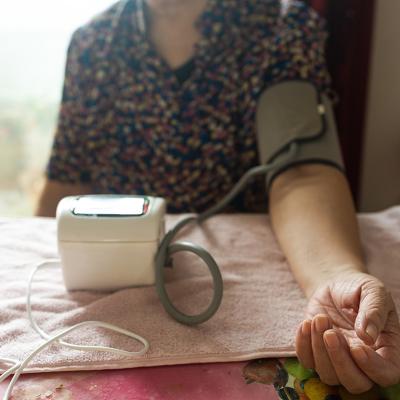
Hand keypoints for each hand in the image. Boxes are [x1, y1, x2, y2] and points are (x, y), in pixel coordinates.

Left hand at [296, 271, 399, 392]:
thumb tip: (367, 336)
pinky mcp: (316, 353)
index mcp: (386, 348)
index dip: (373, 367)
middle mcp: (363, 361)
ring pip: (329, 375)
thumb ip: (374, 311)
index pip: (386, 373)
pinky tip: (306, 323)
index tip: (357, 346)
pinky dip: (303, 345)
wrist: (334, 284)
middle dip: (339, 360)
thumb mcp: (371, 290)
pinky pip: (307, 362)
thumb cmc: (358, 288)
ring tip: (319, 318)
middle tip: (330, 333)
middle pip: (356, 383)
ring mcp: (338, 359)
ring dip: (319, 348)